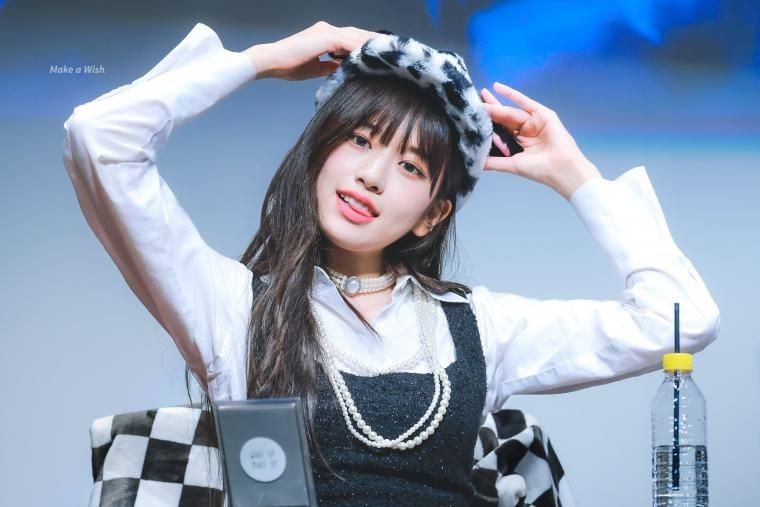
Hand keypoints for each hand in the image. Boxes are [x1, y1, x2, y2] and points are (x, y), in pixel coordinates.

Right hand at [244, 21, 381, 80]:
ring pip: (356, 36)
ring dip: (372, 43)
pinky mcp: (325, 37)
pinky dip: (361, 48)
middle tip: (392, 49)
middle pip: (357, 34)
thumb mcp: (315, 68)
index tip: (379, 53)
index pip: (351, 39)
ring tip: (388, 51)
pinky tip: (373, 54)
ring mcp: (326, 32)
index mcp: (324, 36)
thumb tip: (344, 69)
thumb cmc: (287, 66)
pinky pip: (349, 42)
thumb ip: (330, 66)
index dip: (365, 45)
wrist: (271, 61)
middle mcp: (327, 30)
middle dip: (374, 41)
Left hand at [481, 82, 601, 199]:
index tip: (470, 116)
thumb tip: (476, 162)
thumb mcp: (512, 165)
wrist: (561, 169)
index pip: (498, 130)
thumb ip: (494, 162)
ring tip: (481, 96)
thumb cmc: (539, 170)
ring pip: (510, 111)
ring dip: (495, 104)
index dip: (486, 123)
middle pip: (503, 117)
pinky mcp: (542, 114)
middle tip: (473, 99)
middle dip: (489, 109)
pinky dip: (512, 94)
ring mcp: (533, 121)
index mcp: (517, 142)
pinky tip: (498, 87)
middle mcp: (524, 131)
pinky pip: (524, 102)